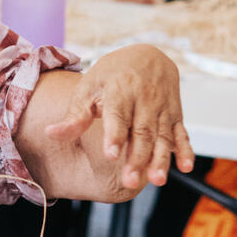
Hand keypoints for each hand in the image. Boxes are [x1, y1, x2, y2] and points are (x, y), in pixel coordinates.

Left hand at [45, 45, 191, 192]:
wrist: (148, 53)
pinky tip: (185, 167)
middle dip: (137, 158)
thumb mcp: (89, 88)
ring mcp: (162, 107)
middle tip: (129, 182)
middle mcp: (144, 99)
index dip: (114, 135)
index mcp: (119, 91)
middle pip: (141, 132)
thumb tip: (51, 133)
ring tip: (157, 180)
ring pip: (162, 136)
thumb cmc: (112, 74)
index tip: (110, 155)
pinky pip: (182, 133)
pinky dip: (185, 150)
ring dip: (161, 160)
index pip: (117, 115)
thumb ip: (74, 115)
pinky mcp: (176, 114)